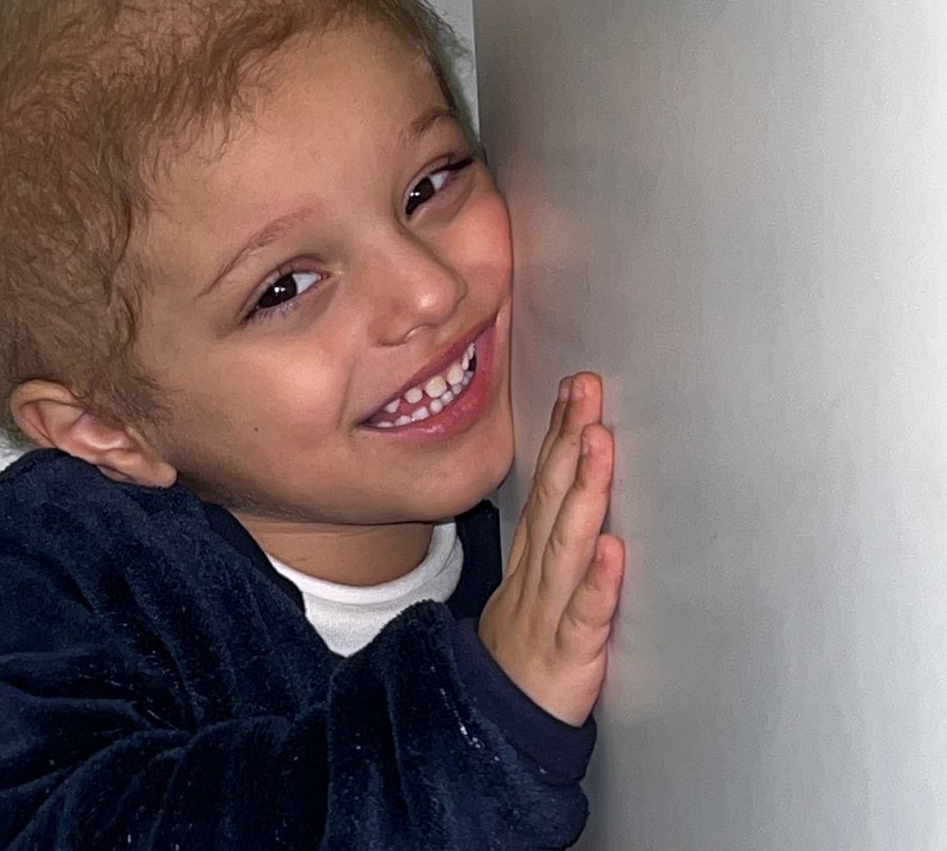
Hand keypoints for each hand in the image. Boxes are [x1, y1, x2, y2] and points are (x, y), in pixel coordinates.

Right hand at [478, 371, 624, 726]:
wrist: (496, 724)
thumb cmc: (523, 652)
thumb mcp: (530, 585)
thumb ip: (549, 535)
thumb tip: (570, 482)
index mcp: (530, 557)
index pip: (544, 484)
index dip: (558, 434)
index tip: (577, 386)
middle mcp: (537, 574)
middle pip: (552, 500)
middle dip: (569, 442)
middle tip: (588, 390)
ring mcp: (549, 611)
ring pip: (565, 545)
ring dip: (583, 492)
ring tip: (599, 444)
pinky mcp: (569, 654)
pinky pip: (584, 615)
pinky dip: (598, 583)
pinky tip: (613, 550)